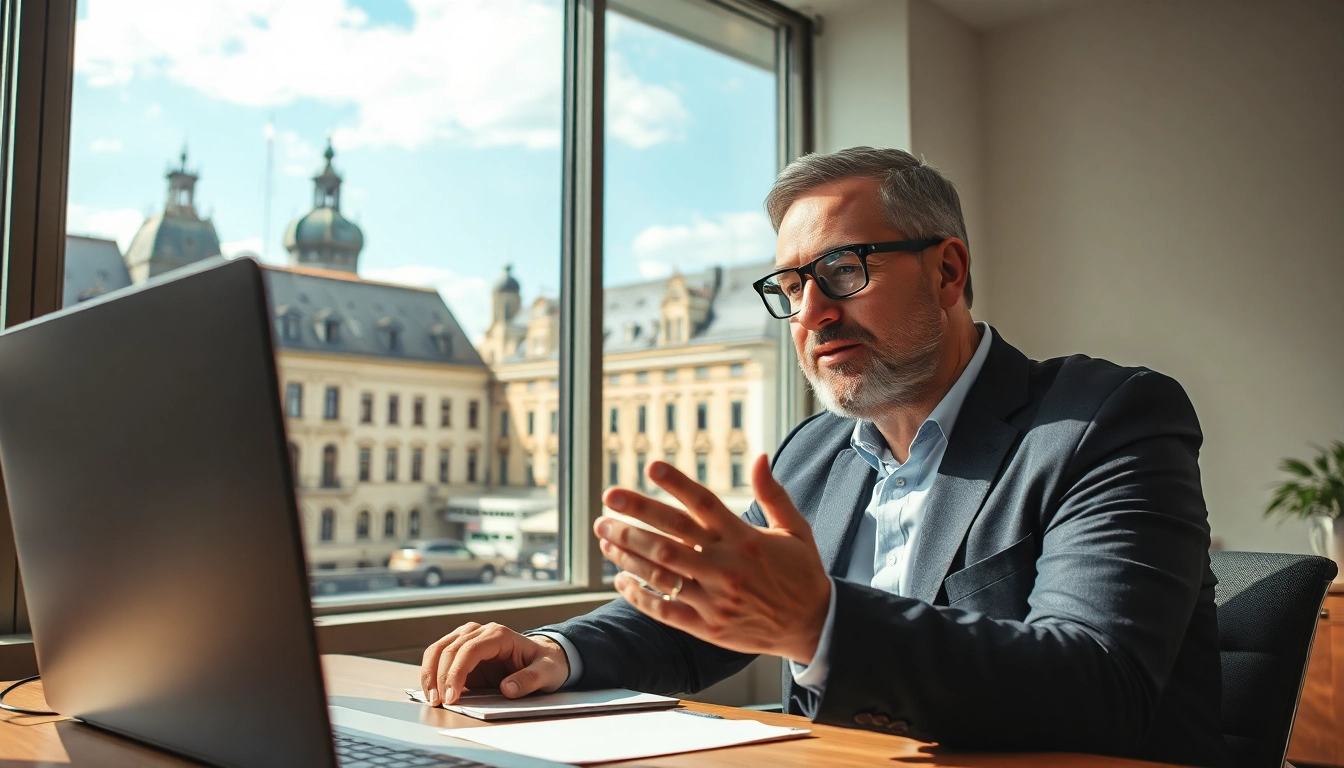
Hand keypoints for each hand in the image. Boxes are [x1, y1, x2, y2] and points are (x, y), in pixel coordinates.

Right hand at [419, 623, 568, 705]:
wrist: (544, 656)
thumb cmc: (546, 662)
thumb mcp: (547, 672)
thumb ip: (530, 679)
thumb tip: (508, 689)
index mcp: (499, 635)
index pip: (470, 649)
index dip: (457, 672)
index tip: (452, 696)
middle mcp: (480, 632)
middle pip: (449, 649)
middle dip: (439, 677)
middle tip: (439, 703)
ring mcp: (467, 639)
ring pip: (438, 650)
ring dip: (430, 674)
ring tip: (431, 699)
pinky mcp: (461, 651)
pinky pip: (439, 658)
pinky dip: (431, 674)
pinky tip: (431, 691)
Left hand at [595, 454, 830, 664]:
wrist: (814, 626)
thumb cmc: (801, 573)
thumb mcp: (795, 529)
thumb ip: (773, 493)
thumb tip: (759, 456)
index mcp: (745, 539)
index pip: (704, 504)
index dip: (676, 483)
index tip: (650, 466)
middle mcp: (727, 566)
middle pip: (671, 536)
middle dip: (635, 516)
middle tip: (607, 499)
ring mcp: (715, 598)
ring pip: (661, 572)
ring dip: (628, 552)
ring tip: (604, 535)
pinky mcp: (707, 627)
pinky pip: (665, 610)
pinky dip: (639, 595)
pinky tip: (620, 579)